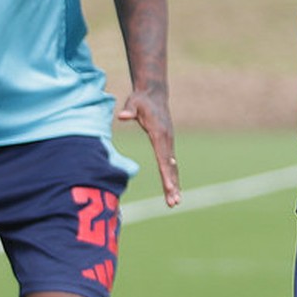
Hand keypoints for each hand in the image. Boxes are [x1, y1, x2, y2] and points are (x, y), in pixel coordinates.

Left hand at [118, 89, 179, 207]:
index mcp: (159, 132)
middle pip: (170, 166)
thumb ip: (129, 110)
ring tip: (175, 202)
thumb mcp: (134, 102)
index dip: (166, 173)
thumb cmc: (141, 100)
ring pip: (172, 167)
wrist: (154, 93)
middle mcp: (167, 139)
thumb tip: (122, 115)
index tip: (169, 187)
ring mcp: (169, 142)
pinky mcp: (167, 143)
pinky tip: (173, 190)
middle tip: (174, 202)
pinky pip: (170, 163)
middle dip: (172, 185)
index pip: (163, 157)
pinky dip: (172, 177)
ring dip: (174, 185)